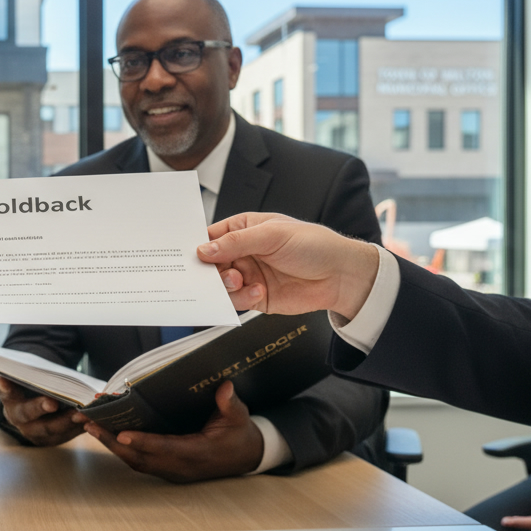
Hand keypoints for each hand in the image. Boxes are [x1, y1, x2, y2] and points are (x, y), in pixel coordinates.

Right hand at [0, 376, 85, 445]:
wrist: (39, 406)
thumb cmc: (36, 385)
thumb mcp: (32, 377)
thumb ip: (30, 372)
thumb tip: (33, 367)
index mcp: (10, 398)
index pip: (5, 391)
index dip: (5, 388)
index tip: (3, 381)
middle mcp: (18, 418)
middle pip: (28, 414)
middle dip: (40, 407)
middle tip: (52, 402)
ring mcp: (34, 432)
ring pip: (50, 429)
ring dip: (66, 421)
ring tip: (82, 414)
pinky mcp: (51, 440)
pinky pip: (65, 435)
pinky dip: (78, 428)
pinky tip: (91, 420)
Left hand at [82, 381, 263, 482]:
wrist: (247, 457)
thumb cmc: (240, 435)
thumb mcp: (239, 417)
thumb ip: (230, 404)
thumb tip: (224, 387)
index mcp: (198, 454)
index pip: (166, 449)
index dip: (144, 442)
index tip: (122, 434)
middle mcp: (181, 467)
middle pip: (141, 458)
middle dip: (113, 442)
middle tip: (90, 424)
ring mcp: (173, 471)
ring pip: (136, 462)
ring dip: (112, 446)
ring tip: (90, 427)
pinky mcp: (168, 469)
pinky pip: (140, 461)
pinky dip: (122, 449)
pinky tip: (108, 435)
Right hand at [198, 213, 377, 319]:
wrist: (341, 276)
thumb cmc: (314, 245)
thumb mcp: (272, 235)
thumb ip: (235, 242)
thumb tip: (204, 249)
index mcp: (244, 229)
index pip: (211, 237)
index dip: (198, 246)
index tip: (189, 257)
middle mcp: (243, 252)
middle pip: (211, 264)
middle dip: (209, 270)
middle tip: (215, 273)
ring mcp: (249, 275)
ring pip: (220, 285)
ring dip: (226, 285)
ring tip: (240, 281)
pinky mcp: (256, 297)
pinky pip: (237, 301)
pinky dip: (242, 299)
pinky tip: (258, 292)